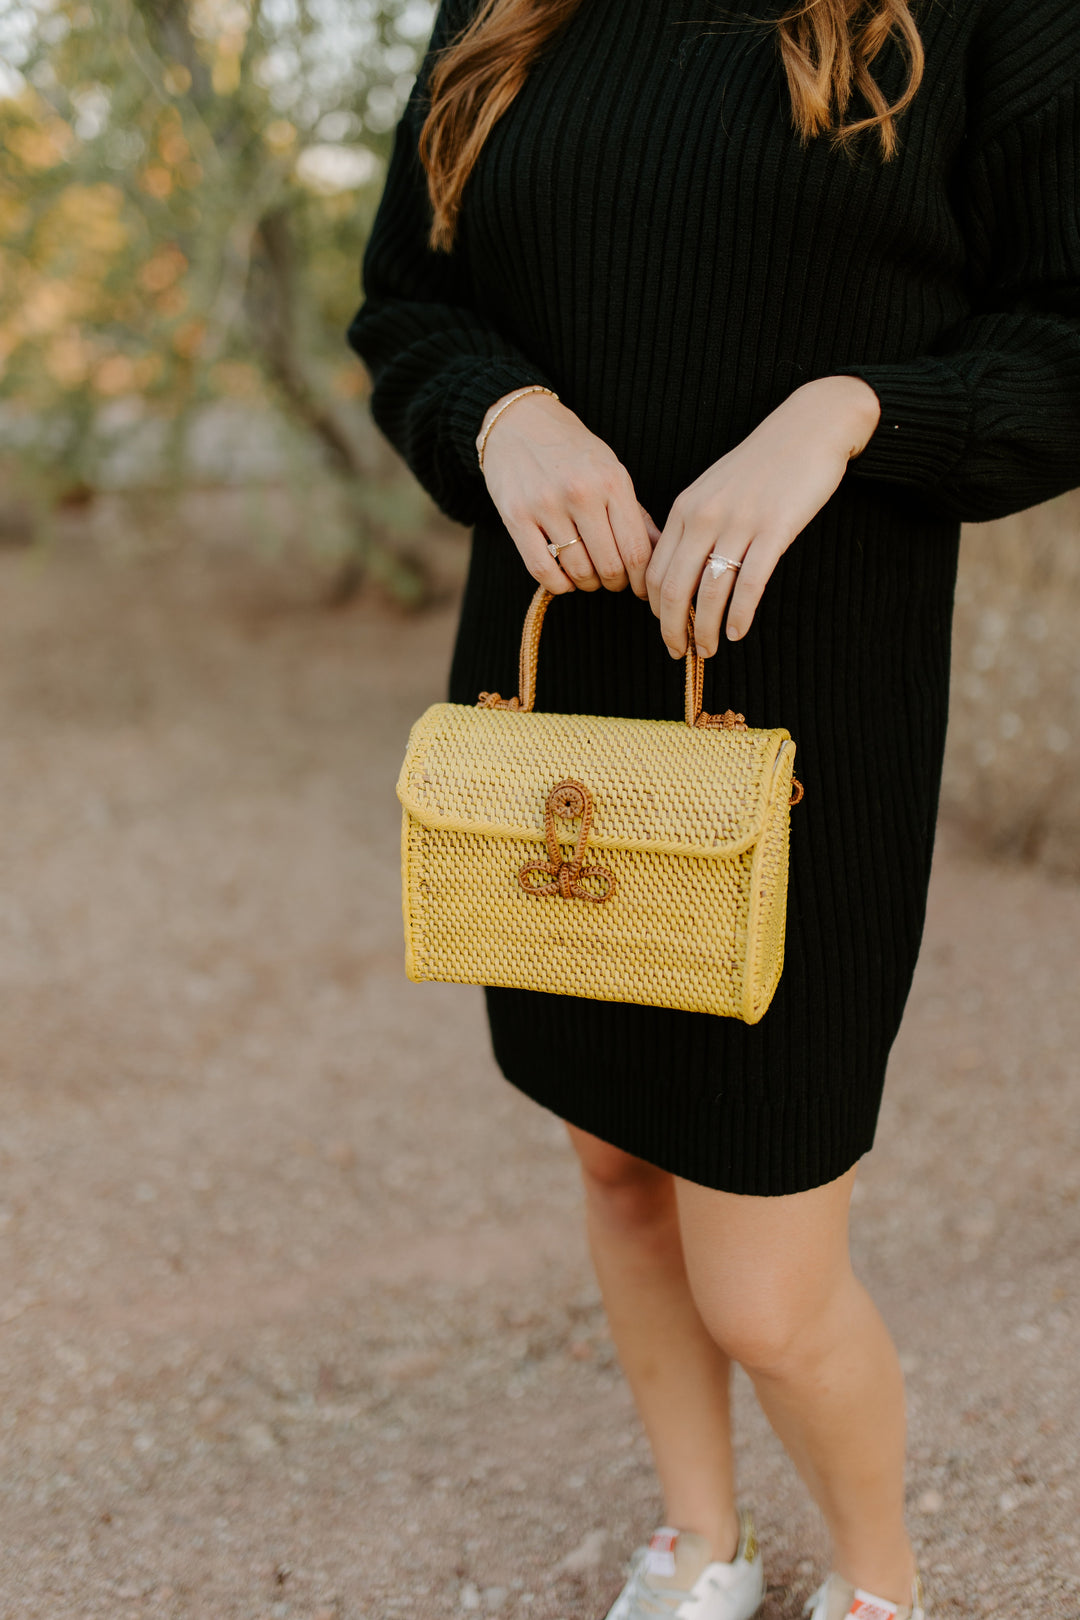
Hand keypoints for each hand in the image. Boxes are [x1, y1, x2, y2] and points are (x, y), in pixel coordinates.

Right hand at [477, 390, 660, 597]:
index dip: (642, 579)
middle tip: (613, 580)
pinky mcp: (515, 516)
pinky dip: (558, 584)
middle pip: (610, 566)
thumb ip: (635, 513)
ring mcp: (546, 505)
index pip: (636, 549)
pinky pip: (542, 570)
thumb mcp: (611, 470)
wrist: (519, 421)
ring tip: (588, 576)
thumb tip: (661, 553)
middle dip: (615, 583)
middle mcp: (581, 492)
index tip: (641, 589)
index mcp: (612, 481)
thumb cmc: (571, 450)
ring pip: (578, 571)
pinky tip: (563, 578)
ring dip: (587, 583)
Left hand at [645, 376, 880, 655]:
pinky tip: (737, 632)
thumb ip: (696, 525)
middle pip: (675, 589)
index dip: (657, 610)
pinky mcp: (775, 529)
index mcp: (686, 508)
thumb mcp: (716, 488)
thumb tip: (685, 574)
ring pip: (710, 593)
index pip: (656, 571)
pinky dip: (739, 616)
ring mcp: (740, 523)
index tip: (667, 630)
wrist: (810, 427)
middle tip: (680, 652)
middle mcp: (705, 517)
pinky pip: (749, 585)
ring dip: (706, 630)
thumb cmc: (764, 463)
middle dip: (673, 629)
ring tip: (709, 650)